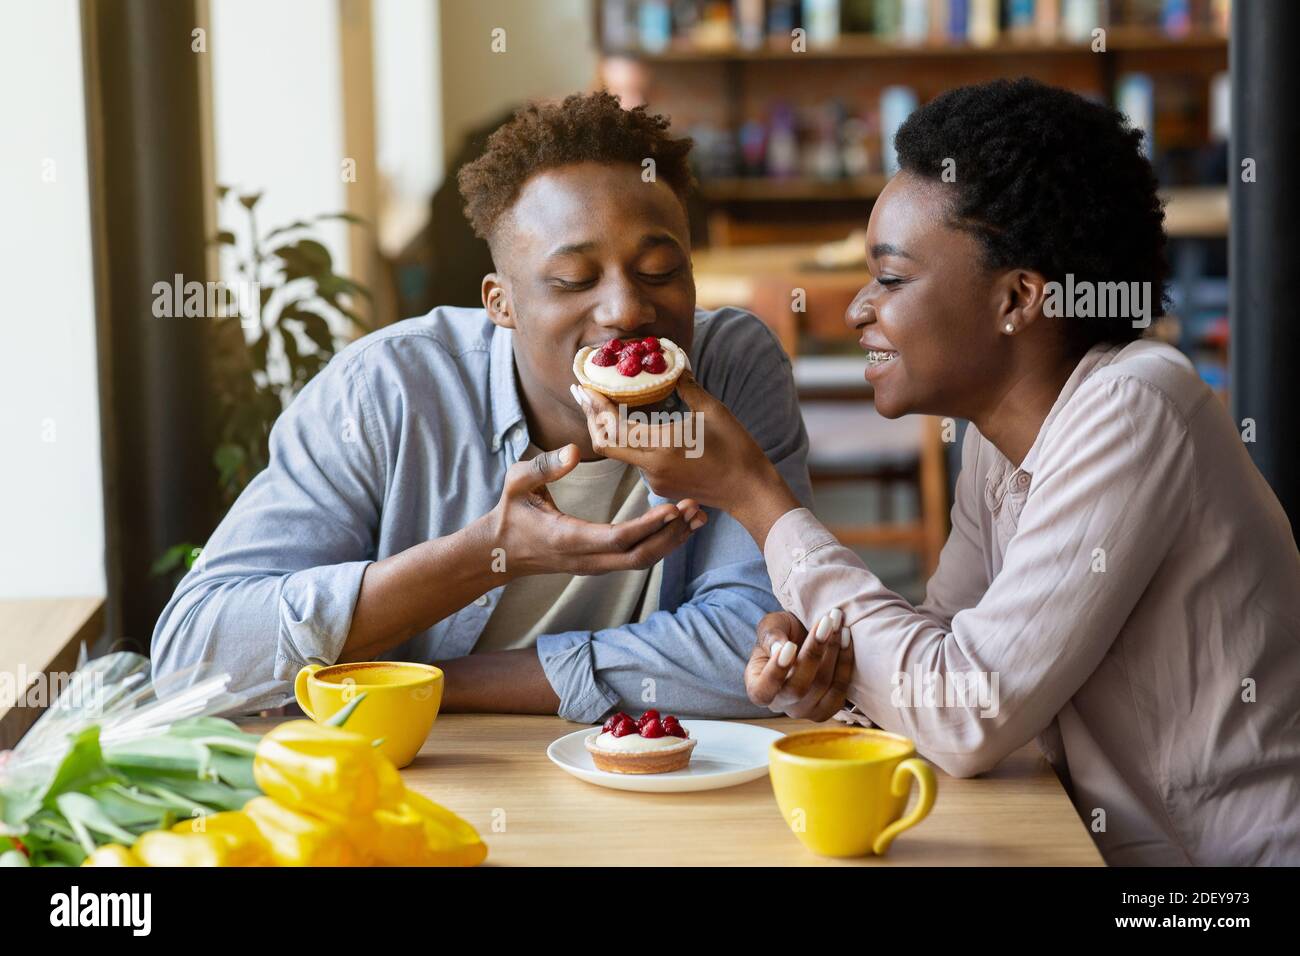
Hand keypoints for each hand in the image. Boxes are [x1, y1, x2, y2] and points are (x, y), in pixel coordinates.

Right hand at [484, 443, 704, 578]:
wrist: (500, 552)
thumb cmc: (509, 513)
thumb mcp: (517, 483)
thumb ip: (544, 467)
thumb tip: (575, 450)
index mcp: (568, 538)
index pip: (617, 539)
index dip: (648, 526)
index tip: (672, 508)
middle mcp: (587, 559)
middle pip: (639, 556)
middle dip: (671, 535)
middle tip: (695, 509)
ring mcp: (595, 565)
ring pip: (642, 560)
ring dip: (671, 541)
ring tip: (696, 517)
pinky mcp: (600, 564)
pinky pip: (636, 558)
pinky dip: (661, 544)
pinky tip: (678, 526)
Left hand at [569, 371, 773, 509]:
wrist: (748, 490)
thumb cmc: (736, 448)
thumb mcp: (713, 410)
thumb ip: (687, 386)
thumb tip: (674, 364)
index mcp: (662, 445)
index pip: (614, 428)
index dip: (595, 407)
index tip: (584, 387)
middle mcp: (651, 466)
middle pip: (605, 444)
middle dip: (591, 417)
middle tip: (583, 392)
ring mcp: (654, 480)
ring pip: (620, 452)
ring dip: (610, 429)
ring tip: (605, 402)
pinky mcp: (660, 486)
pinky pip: (637, 461)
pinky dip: (630, 441)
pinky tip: (635, 425)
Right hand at [745, 609, 853, 721]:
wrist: (803, 639)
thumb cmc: (781, 633)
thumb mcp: (769, 627)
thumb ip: (771, 636)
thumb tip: (780, 649)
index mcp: (758, 688)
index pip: (762, 690)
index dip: (776, 672)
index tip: (790, 645)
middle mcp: (781, 705)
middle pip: (797, 688)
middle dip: (813, 652)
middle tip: (825, 622)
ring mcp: (806, 710)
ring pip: (822, 685)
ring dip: (834, 650)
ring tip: (838, 622)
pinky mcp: (829, 707)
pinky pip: (841, 688)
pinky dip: (846, 661)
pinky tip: (846, 638)